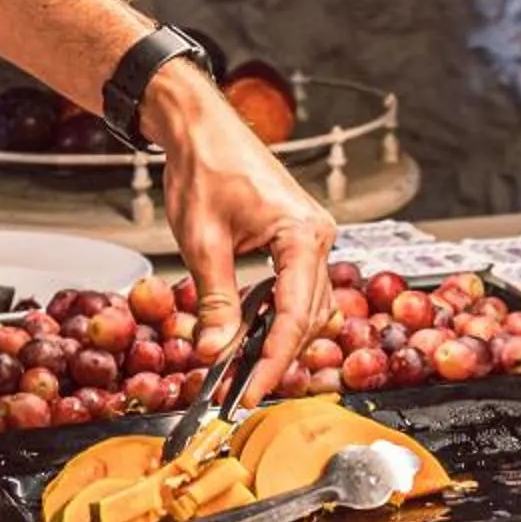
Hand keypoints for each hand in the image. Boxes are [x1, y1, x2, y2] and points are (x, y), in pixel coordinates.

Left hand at [141, 59, 334, 405]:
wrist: (202, 127)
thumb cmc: (205, 167)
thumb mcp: (203, 242)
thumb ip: (215, 301)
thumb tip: (214, 352)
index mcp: (302, 235)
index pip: (294, 317)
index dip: (271, 362)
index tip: (247, 394)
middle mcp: (318, 237)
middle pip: (308, 319)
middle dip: (274, 359)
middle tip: (238, 392)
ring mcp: (313, 238)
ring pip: (309, 309)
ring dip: (278, 341)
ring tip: (241, 370)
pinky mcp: (300, 239)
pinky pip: (300, 291)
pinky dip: (278, 317)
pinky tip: (251, 336)